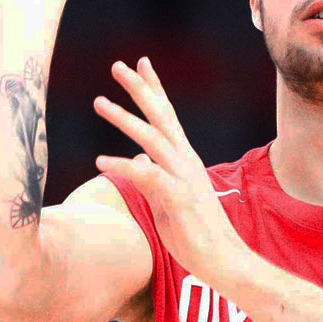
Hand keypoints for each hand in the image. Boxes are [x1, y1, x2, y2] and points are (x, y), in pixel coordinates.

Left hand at [93, 57, 248, 281]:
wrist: (223, 259)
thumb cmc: (195, 230)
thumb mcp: (168, 197)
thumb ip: (152, 174)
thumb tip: (137, 157)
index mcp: (183, 157)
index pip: (166, 114)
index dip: (153, 88)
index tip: (140, 62)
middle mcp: (184, 160)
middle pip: (161, 115)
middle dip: (140, 89)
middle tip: (117, 65)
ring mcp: (183, 177)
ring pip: (153, 139)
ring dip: (125, 119)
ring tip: (99, 102)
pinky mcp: (178, 199)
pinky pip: (148, 176)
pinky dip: (124, 165)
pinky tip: (100, 161)